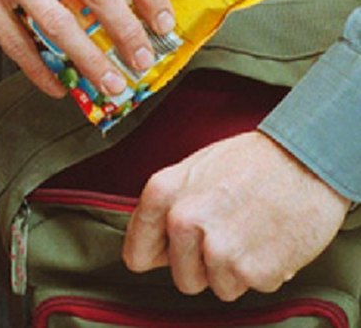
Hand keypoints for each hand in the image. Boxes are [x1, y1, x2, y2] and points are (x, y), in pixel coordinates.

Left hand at [123, 131, 349, 300]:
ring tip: (251, 234)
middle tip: (228, 236)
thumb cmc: (253, 160)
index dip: (159, 256)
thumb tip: (152, 247)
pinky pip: (253, 288)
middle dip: (205, 266)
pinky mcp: (253, 269)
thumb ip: (167, 207)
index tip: (173, 253)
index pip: (137, 254)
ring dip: (237, 270)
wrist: (308, 159)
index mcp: (161, 193)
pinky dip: (266, 272)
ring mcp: (218, 248)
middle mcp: (183, 221)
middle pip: (183, 278)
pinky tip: (270, 240)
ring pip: (219, 287)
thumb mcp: (193, 169)